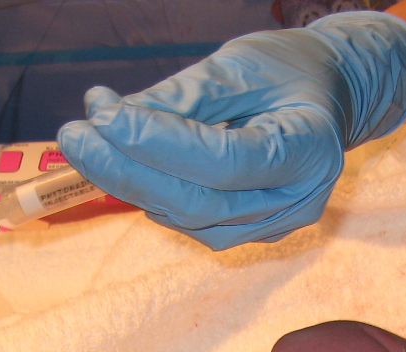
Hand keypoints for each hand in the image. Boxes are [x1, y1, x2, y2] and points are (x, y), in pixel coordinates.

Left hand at [57, 12, 405, 249]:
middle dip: (128, 171)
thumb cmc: (288, 71)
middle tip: (74, 136)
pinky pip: (191, 221)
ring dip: (130, 182)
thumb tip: (107, 115)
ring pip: (189, 219)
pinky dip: (151, 192)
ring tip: (86, 139)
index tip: (104, 118)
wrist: (332, 98)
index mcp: (310, 150)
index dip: (161, 144)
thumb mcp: (239, 64)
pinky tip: (122, 160)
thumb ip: (180, 96)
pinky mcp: (250, 233)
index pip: (226, 160)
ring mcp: (275, 225)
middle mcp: (297, 200)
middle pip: (200, 202)